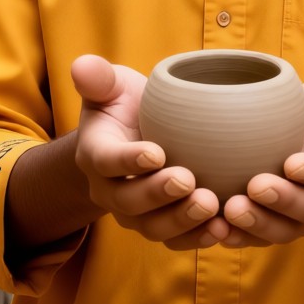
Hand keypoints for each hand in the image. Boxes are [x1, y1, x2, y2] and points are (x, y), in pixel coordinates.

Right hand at [71, 54, 228, 248]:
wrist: (134, 135)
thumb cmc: (124, 106)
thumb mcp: (111, 86)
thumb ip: (99, 78)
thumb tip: (81, 64)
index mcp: (97, 154)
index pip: (107, 161)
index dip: (129, 161)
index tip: (156, 153)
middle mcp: (111, 190)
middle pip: (129, 202)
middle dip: (158, 195)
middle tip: (188, 181)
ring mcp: (135, 213)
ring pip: (153, 227)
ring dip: (182, 220)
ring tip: (211, 206)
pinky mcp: (160, 224)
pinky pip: (175, 240)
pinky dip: (197, 238)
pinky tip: (222, 227)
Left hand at [221, 68, 303, 246]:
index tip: (292, 164)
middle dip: (282, 201)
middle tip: (255, 186)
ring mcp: (298, 217)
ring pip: (282, 230)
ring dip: (256, 225)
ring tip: (230, 210)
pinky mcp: (272, 226)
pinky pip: (256, 239)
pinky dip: (237, 238)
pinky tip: (214, 229)